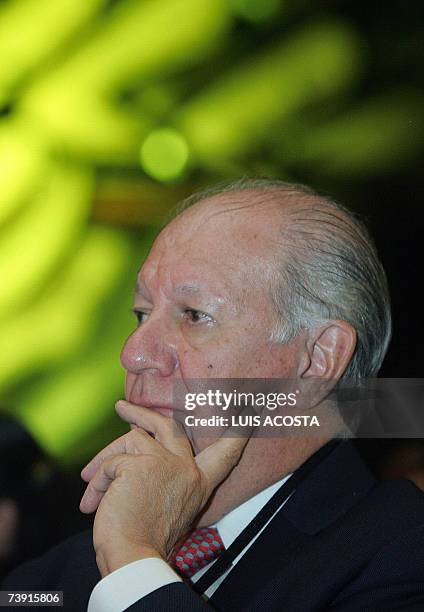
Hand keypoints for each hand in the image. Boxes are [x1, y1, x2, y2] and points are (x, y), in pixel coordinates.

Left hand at [80, 400, 249, 575]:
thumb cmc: (146, 539)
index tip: (250, 411)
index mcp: (198, 483)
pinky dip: (97, 481)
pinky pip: (110, 463)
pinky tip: (92, 501)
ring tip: (89, 475)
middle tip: (123, 407)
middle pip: (167, 426)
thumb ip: (165, 479)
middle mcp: (186, 469)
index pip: (225, 452)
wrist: (133, 558)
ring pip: (131, 439)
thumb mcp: (169, 506)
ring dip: (104, 457)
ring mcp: (164, 463)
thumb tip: (136, 449)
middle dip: (143, 413)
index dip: (237, 430)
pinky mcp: (139, 465)